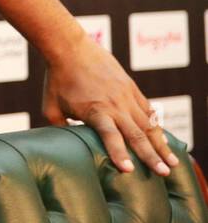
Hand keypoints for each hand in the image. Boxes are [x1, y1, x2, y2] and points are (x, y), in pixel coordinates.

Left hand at [41, 35, 178, 176]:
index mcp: (96, 111)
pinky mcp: (132, 88)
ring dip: (161, 145)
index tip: (129, 170)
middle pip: (136, 134)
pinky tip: (163, 140)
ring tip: (171, 163)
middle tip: (163, 174)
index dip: (119, 153)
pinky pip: (149, 110)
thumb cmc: (57, 80)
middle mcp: (115, 105)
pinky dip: (157, 126)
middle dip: (151, 156)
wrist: (70, 49)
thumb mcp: (51, 108)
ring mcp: (126, 96)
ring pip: (148, 124)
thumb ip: (61, 128)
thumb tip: (67, 144)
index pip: (110, 136)